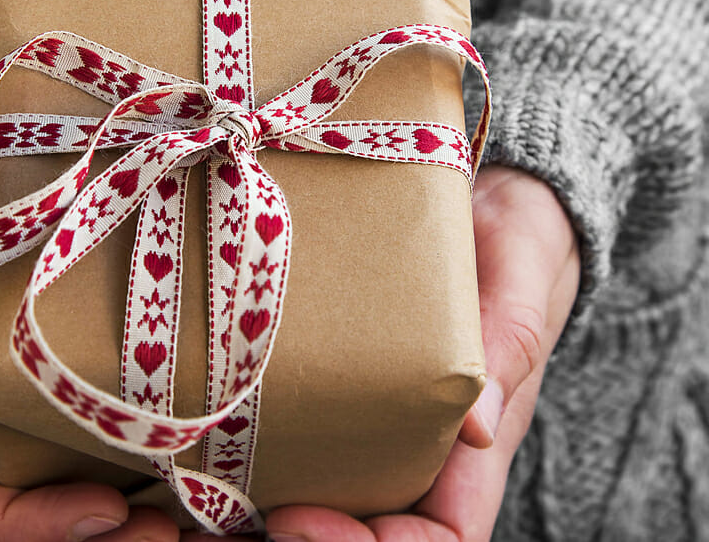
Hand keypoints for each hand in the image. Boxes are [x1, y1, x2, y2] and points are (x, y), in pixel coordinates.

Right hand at [0, 114, 179, 541]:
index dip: (16, 527)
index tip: (102, 508)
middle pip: (21, 512)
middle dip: (96, 539)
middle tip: (179, 535)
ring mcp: (24, 390)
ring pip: (70, 481)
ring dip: (139, 511)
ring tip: (212, 516)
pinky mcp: (71, 360)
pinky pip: (106, 421)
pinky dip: (157, 451)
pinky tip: (215, 446)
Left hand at [182, 165, 580, 541]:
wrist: (493, 201)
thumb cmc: (518, 239)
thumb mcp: (521, 280)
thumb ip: (509, 345)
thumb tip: (477, 432)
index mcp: (473, 439)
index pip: (440, 534)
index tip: (296, 520)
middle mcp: (419, 438)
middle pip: (366, 526)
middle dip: (296, 538)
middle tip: (219, 526)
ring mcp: (375, 406)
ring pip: (323, 485)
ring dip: (255, 509)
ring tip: (187, 506)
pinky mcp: (339, 366)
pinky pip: (299, 418)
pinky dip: (245, 445)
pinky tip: (191, 438)